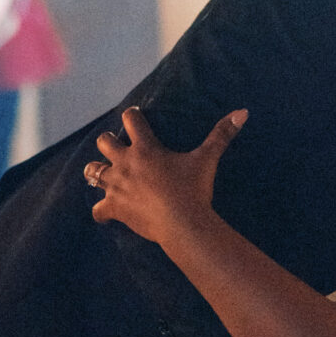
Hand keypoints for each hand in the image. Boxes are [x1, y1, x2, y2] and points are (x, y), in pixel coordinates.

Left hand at [86, 104, 245, 246]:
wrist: (183, 224)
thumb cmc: (193, 189)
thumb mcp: (207, 159)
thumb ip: (222, 134)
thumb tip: (243, 112)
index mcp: (145, 148)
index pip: (131, 120)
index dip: (132, 116)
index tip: (134, 116)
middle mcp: (125, 163)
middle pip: (104, 142)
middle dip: (108, 142)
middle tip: (117, 147)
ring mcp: (116, 186)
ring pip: (92, 172)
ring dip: (97, 172)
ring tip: (104, 174)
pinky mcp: (114, 208)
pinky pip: (97, 209)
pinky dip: (101, 210)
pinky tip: (105, 212)